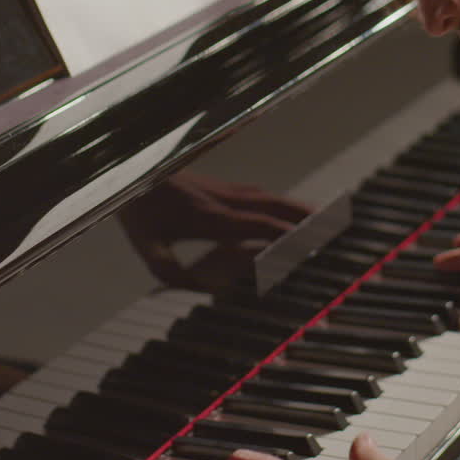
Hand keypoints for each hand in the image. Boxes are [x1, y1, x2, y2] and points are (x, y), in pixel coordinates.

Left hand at [119, 173, 310, 289]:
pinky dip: (276, 202)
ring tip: (319, 216)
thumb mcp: (149, 248)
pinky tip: (281, 208)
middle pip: (274, 206)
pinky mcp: (217, 187)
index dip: (287, 235)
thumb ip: (174, 271)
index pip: (261, 225)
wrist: (128, 171)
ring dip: (294, 206)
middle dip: (304, 217)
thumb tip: (203, 288)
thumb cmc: (137, 209)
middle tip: (331, 225)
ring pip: (268, 197)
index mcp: (212, 218)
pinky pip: (256, 194)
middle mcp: (223, 202)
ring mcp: (222, 191)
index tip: (310, 244)